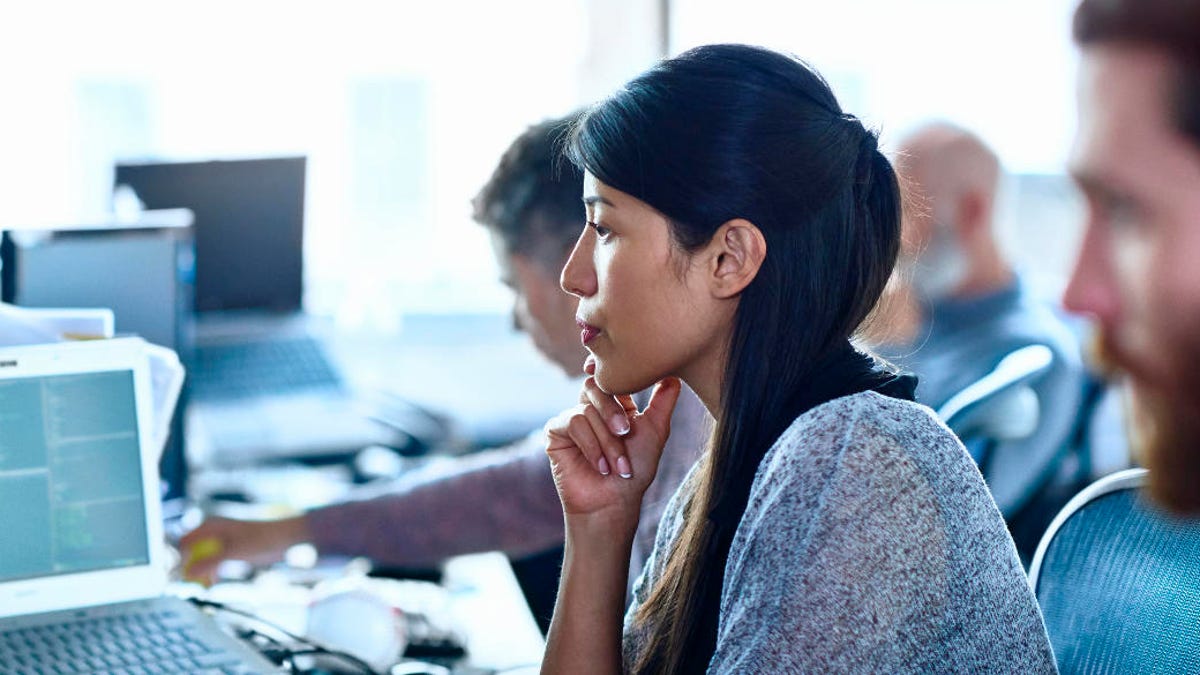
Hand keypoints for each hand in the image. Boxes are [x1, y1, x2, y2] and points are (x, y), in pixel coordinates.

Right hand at [177, 515, 308, 584]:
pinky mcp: (229, 551)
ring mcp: (220, 542)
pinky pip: (212, 563)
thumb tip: (187, 573)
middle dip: (188, 568)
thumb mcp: (233, 553)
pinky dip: (211, 573)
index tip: (178, 577)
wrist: (285, 539)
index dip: (179, 559)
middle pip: (190, 552)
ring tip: (199, 587)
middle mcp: (213, 532)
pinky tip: (211, 583)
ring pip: (201, 559)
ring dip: (199, 573)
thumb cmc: (261, 540)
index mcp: (211, 526)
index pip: (184, 542)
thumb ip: (210, 563)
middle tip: (186, 586)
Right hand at [545, 369, 681, 522]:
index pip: (612, 378)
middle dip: (613, 412)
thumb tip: (674, 375)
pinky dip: (590, 445)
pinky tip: (600, 466)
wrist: (614, 502)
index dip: (616, 376)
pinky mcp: (555, 432)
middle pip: (596, 386)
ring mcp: (572, 418)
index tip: (627, 378)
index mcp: (615, 404)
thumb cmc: (636, 470)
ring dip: (606, 440)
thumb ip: (663, 402)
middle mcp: (591, 407)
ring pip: (586, 410)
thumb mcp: (656, 432)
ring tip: (617, 465)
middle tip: (626, 433)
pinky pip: (572, 422)